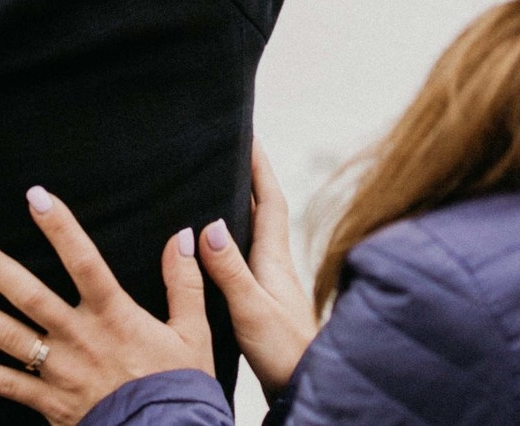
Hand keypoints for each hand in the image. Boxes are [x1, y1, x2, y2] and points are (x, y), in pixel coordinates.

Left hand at [0, 187, 212, 425]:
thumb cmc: (179, 387)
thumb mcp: (193, 331)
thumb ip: (184, 282)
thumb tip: (184, 236)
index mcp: (114, 316)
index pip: (83, 261)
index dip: (60, 228)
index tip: (36, 196)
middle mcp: (79, 339)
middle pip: (28, 296)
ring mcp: (59, 372)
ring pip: (7, 338)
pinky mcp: (48, 403)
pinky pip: (5, 387)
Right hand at [196, 144, 318, 397]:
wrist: (308, 386)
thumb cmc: (284, 352)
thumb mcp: (250, 309)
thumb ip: (230, 270)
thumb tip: (211, 224)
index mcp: (274, 259)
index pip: (268, 200)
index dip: (259, 165)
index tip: (248, 133)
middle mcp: (276, 265)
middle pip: (263, 209)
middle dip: (249, 176)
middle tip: (232, 148)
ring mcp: (273, 283)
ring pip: (256, 232)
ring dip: (242, 205)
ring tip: (221, 185)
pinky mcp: (266, 302)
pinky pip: (248, 255)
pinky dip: (235, 239)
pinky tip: (222, 248)